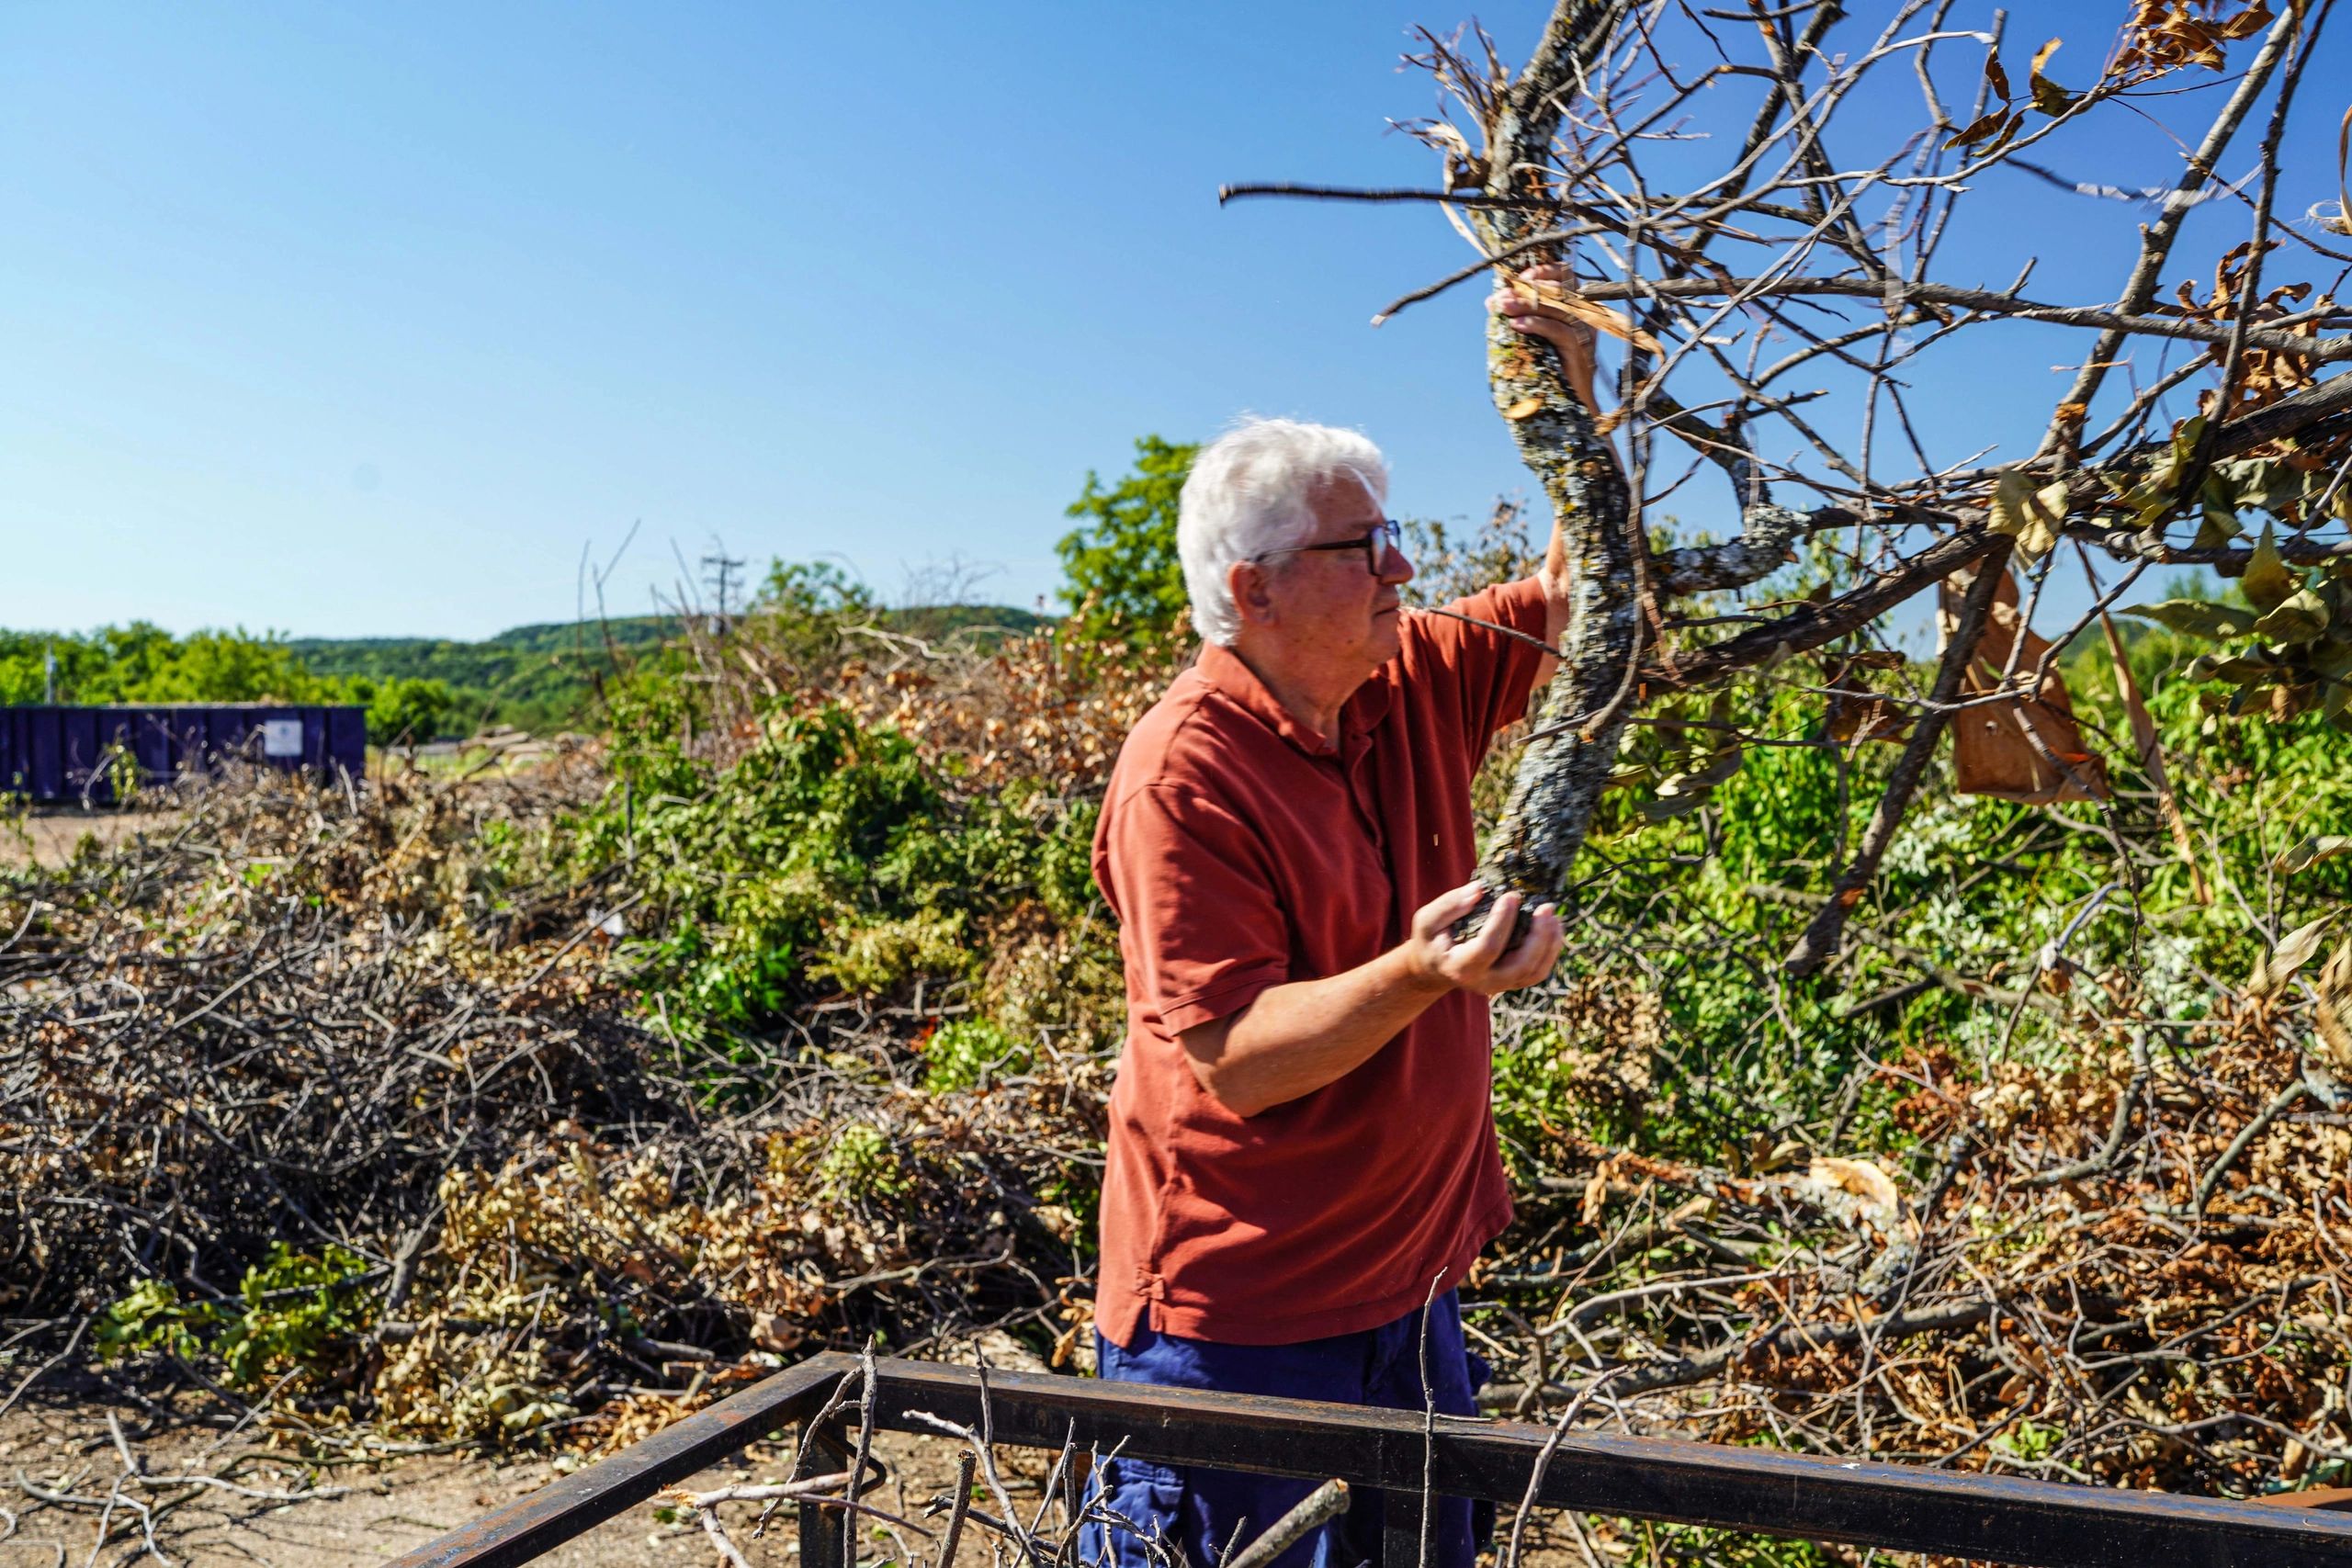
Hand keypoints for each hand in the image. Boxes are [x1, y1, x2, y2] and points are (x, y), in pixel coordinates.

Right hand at [1404, 881, 1563, 997]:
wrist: (1435, 968)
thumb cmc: (1432, 940)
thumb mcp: (1428, 920)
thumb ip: (1450, 905)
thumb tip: (1481, 889)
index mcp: (1460, 967)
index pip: (1488, 947)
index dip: (1503, 921)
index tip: (1512, 895)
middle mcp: (1484, 982)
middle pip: (1520, 966)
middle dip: (1538, 937)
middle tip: (1546, 907)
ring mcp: (1500, 985)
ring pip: (1534, 971)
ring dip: (1549, 944)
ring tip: (1553, 915)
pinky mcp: (1512, 981)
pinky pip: (1538, 972)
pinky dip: (1550, 950)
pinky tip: (1553, 927)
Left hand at [1490, 261, 1598, 404]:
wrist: (1568, 404)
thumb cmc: (1549, 368)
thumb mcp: (1533, 336)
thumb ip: (1519, 316)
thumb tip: (1492, 300)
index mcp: (1576, 306)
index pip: (1566, 275)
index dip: (1543, 271)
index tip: (1519, 277)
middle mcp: (1585, 315)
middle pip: (1559, 289)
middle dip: (1527, 289)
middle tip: (1501, 297)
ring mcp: (1585, 332)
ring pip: (1557, 307)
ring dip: (1526, 304)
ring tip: (1502, 307)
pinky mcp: (1580, 350)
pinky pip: (1559, 331)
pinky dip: (1536, 324)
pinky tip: (1516, 325)